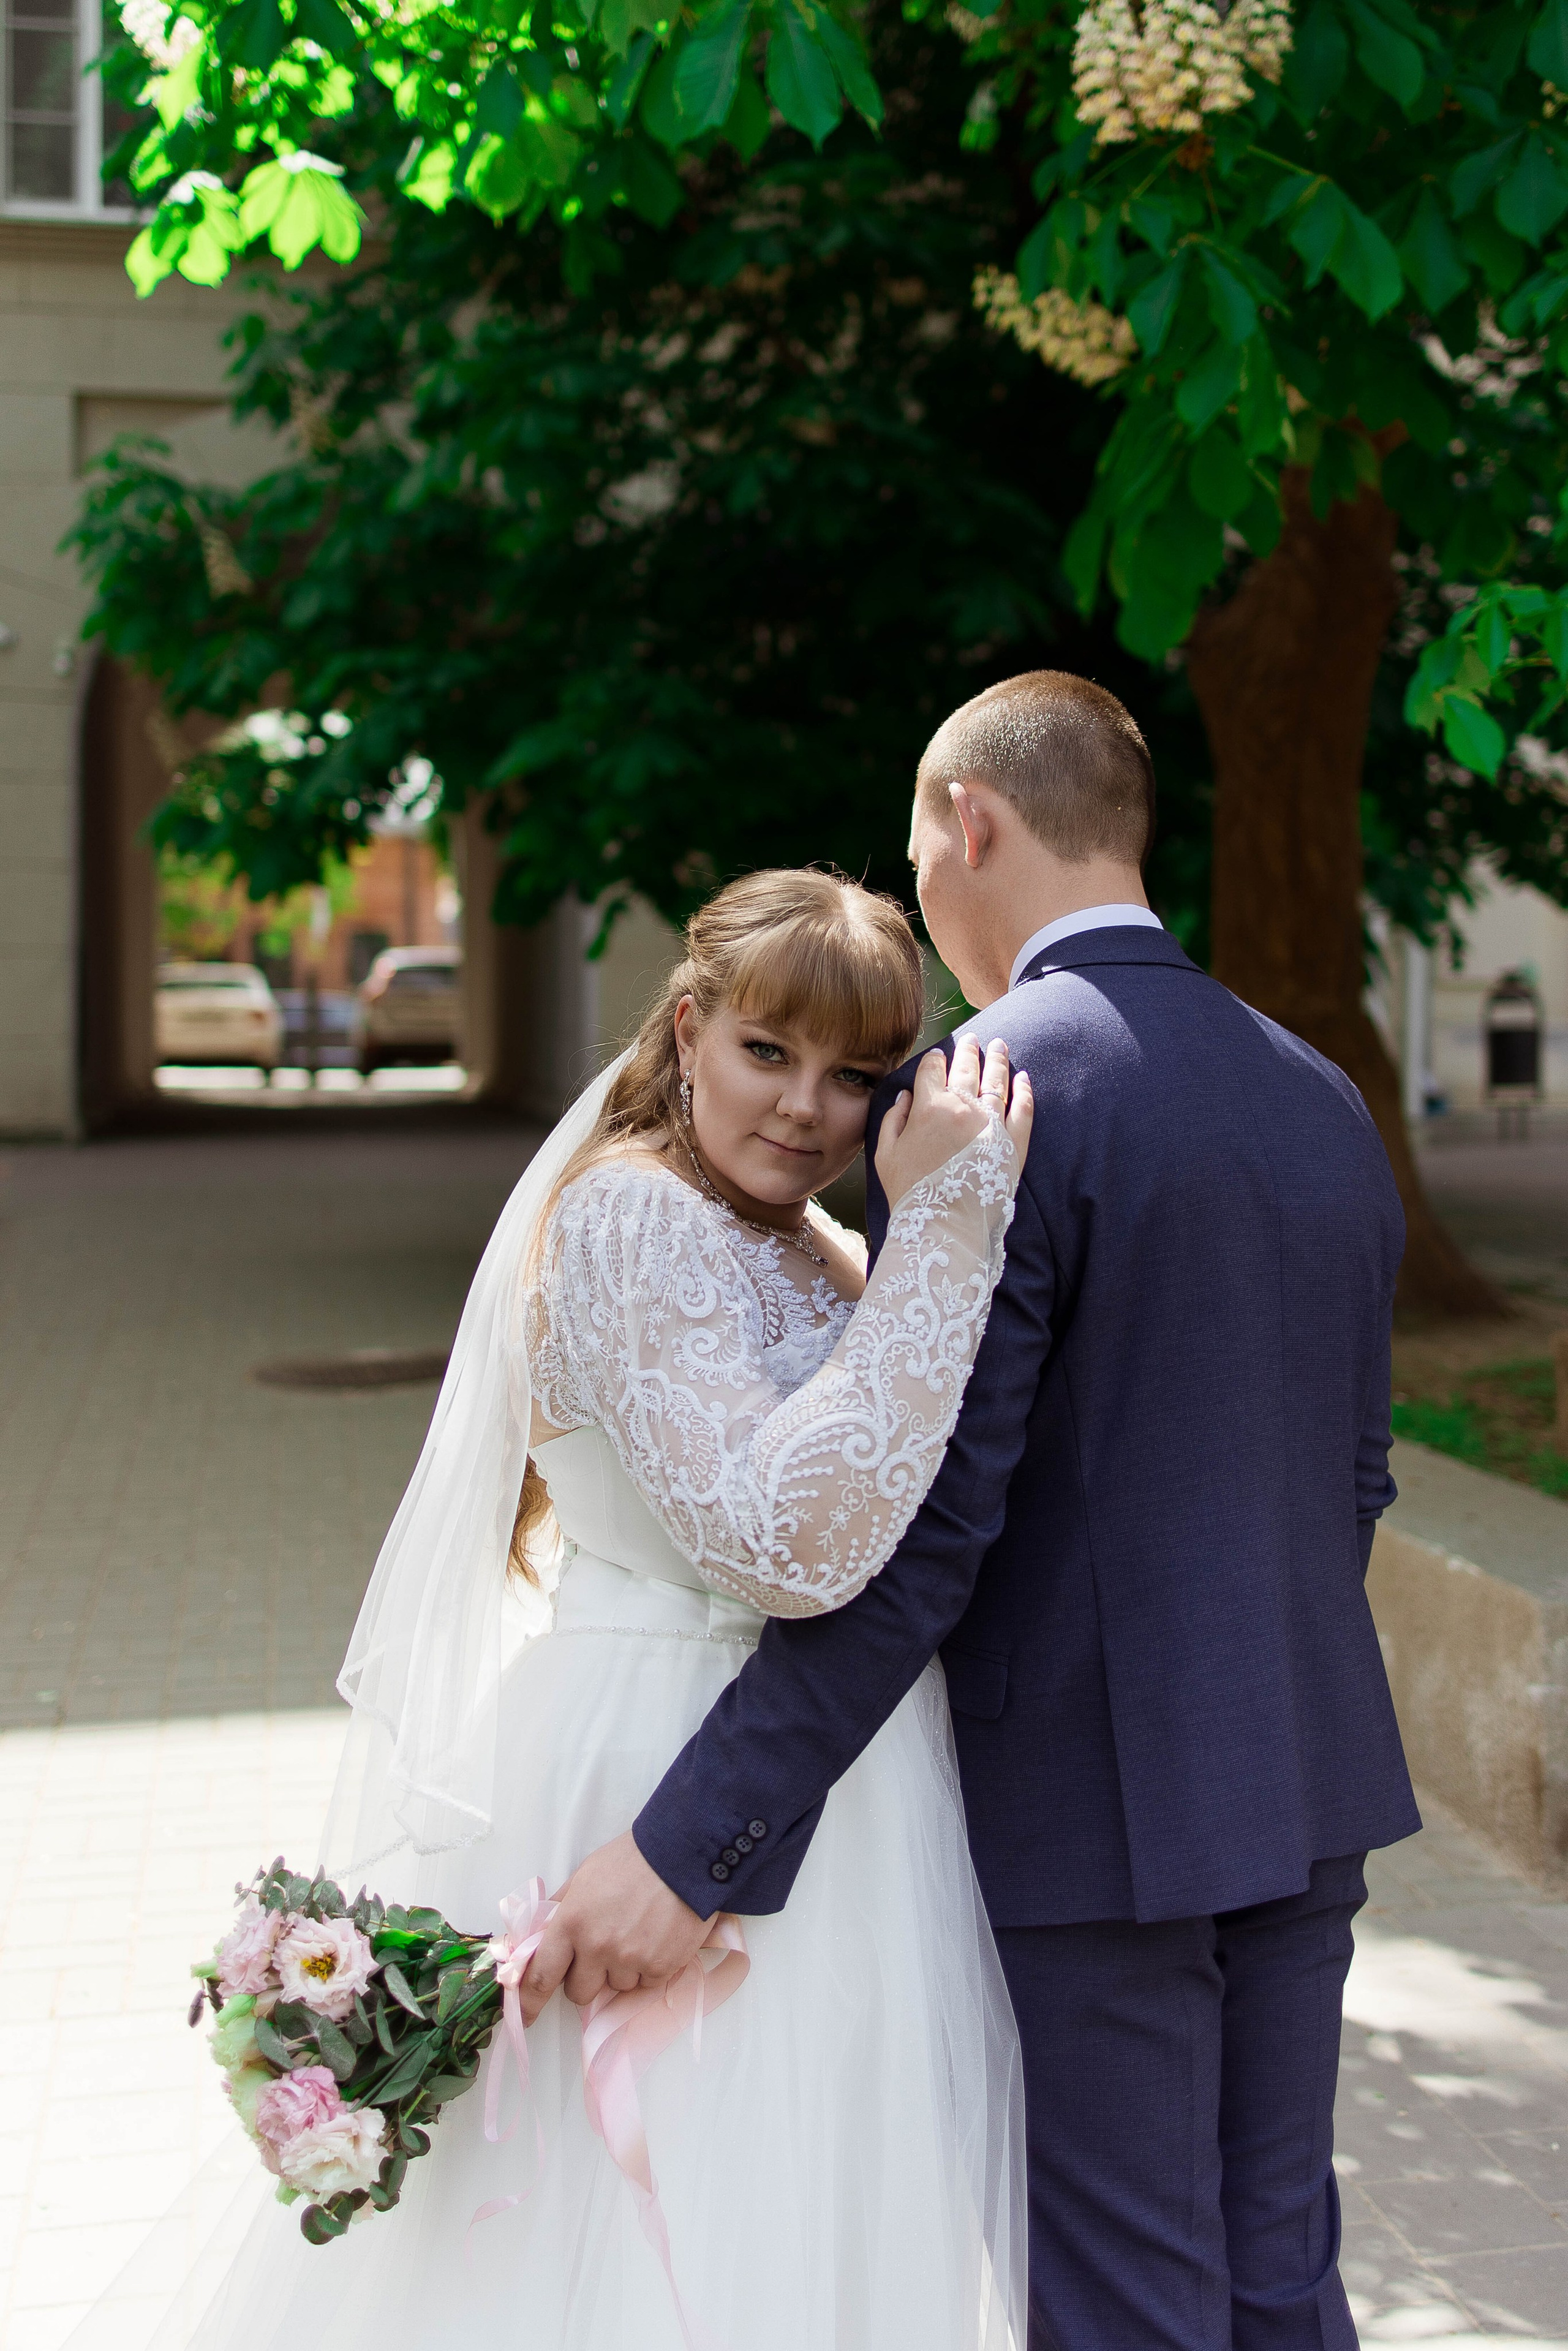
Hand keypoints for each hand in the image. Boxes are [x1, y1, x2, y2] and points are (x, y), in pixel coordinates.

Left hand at [516, 1830, 714, 2022]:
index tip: (525, 2015)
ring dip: (621, 1970)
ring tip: (637, 1934)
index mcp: (571, 1923)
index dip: (530, 2001)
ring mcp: (630, 1960)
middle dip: (586, 1978)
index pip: (542, 1975)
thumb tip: (542, 1932)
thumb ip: (562, 1908)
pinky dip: (649, 1968)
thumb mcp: (585, 1875)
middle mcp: (597, 1947)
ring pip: (616, 1987)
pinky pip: (646, 1984)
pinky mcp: (661, 1967)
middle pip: (579, 1993)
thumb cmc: (630, 1860)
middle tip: (601, 1952)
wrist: (682, 1855)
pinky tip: (656, 1938)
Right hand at [874, 1036, 1032, 1207]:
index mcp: (928, 1107)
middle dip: (968, 1049)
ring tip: (999, 1045)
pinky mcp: (1013, 1142)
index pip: (932, 1069)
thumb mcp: (885, 1156)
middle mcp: (962, 1108)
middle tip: (972, 1037)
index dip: (933, 1059)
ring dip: (997, 1059)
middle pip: (966, 1067)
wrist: (944, 1227)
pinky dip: (1024, 1090)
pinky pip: (1022, 1108)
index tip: (937, 1055)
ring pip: (996, 1080)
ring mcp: (990, 1123)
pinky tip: (1023, 1078)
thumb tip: (905, 1096)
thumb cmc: (910, 1194)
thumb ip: (892, 1120)